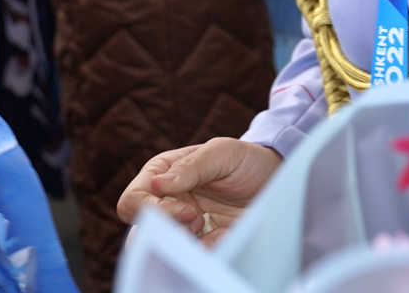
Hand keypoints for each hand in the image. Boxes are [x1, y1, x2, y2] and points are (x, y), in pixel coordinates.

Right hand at [117, 139, 280, 245]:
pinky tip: (227, 235)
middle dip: (167, 232)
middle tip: (197, 221)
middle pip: (142, 232)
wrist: (274, 179)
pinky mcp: (204, 241)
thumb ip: (190, 166)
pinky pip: (195, 257)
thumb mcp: (222, 152)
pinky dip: (210, 252)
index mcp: (162, 175)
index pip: (134, 201)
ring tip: (215, 230)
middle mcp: (168, 202)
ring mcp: (185, 224)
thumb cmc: (244, 159)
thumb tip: (157, 184)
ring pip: (166, 249)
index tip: (187, 210)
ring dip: (188, 245)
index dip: (153, 211)